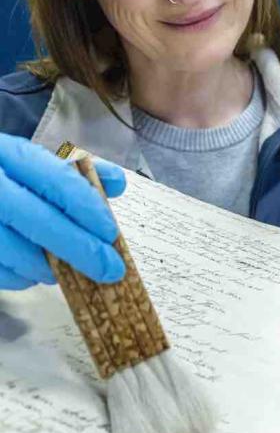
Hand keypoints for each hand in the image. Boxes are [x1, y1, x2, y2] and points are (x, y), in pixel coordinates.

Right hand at [0, 134, 126, 289]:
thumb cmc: (8, 178)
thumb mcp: (37, 163)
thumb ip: (78, 173)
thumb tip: (116, 183)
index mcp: (12, 155)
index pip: (58, 181)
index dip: (88, 210)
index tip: (111, 234)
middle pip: (39, 220)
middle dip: (81, 248)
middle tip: (110, 269)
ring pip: (15, 250)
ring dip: (52, 267)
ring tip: (75, 271)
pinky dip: (22, 277)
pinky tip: (37, 272)